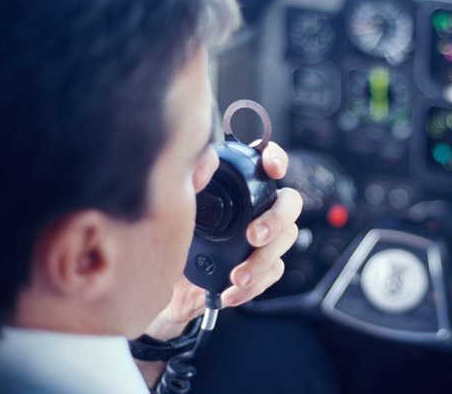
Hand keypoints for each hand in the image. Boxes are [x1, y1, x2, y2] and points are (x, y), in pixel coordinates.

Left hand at [143, 142, 301, 340]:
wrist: (162, 283)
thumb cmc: (170, 237)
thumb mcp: (175, 206)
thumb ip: (190, 181)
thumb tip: (203, 166)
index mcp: (240, 186)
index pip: (267, 164)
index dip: (276, 159)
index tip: (271, 167)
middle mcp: (257, 209)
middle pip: (289, 204)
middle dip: (277, 219)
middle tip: (253, 235)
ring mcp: (263, 239)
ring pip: (285, 242)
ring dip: (262, 260)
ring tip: (237, 276)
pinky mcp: (260, 268)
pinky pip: (272, 274)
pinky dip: (253, 286)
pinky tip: (230, 292)